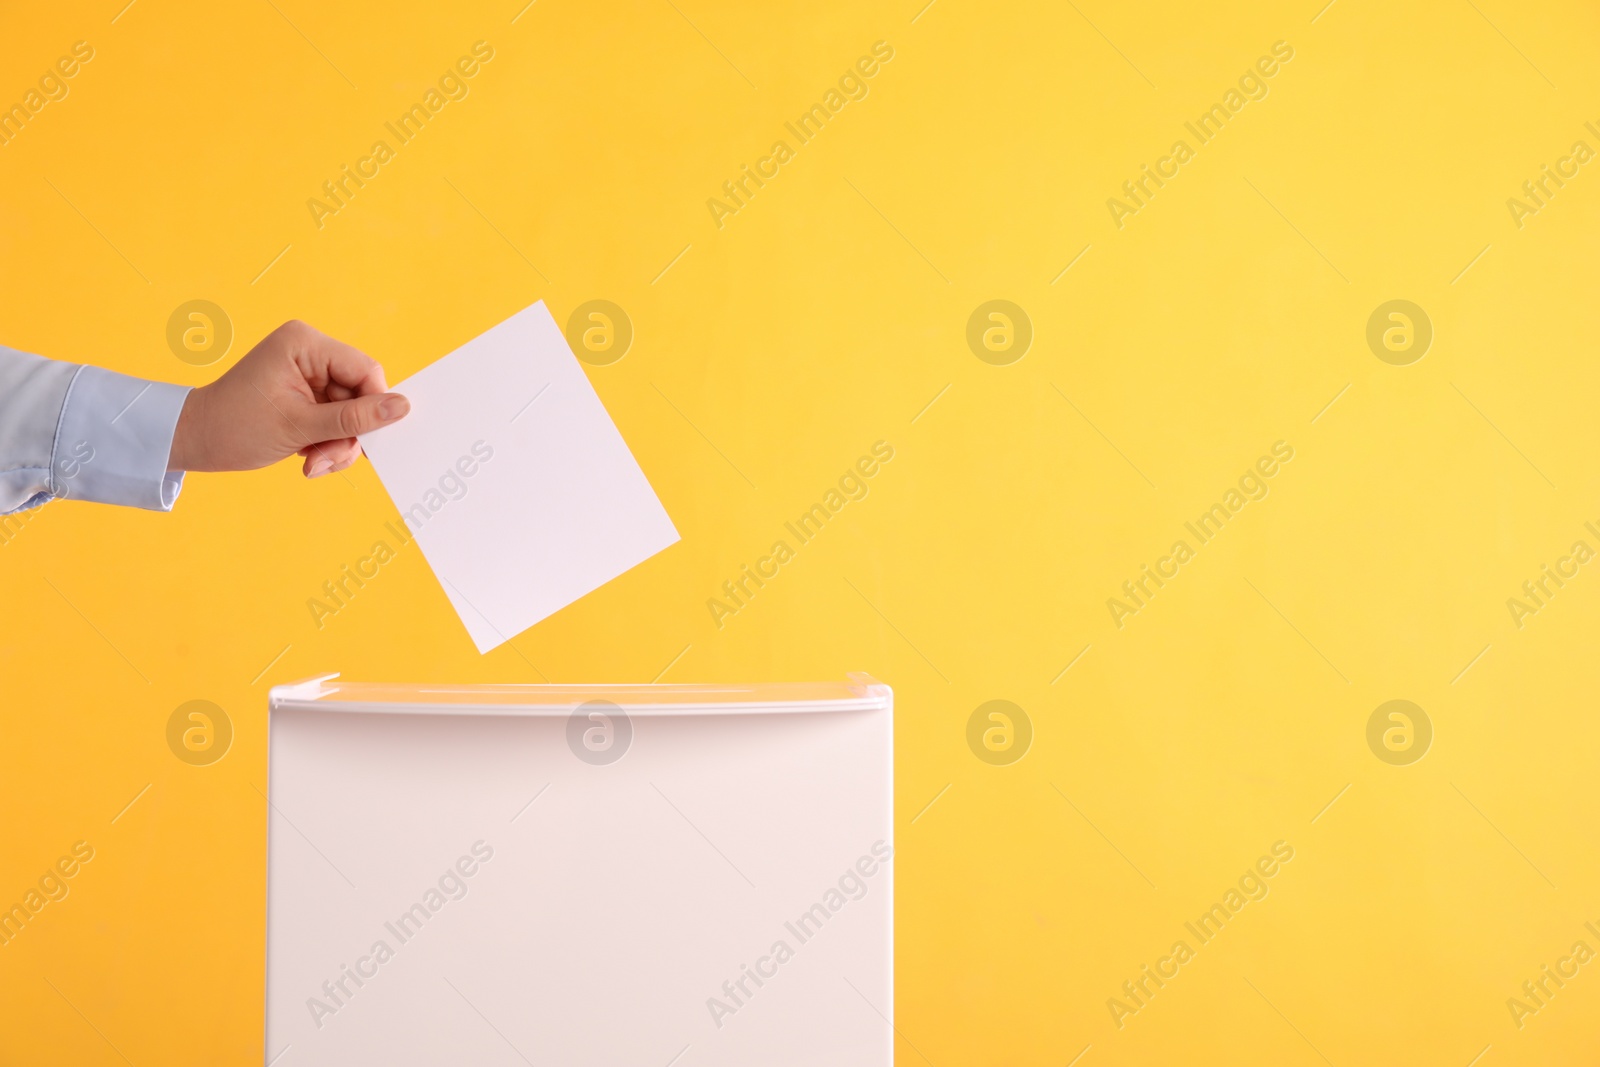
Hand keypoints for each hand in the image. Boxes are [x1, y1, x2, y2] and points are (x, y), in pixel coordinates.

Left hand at [167, 320, 409, 476]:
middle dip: (348, 434)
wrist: (194, 441)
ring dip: (338, 444)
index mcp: (305, 343)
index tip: (367, 442)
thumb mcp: (300, 426)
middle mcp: (309, 351)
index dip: (374, 407)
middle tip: (327, 461)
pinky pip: (336, 418)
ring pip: (351, 412)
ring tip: (313, 464)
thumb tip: (402, 408)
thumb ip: (355, 418)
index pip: (365, 370)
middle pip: (360, 394)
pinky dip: (328, 443)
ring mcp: (308, 373)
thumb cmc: (234, 427)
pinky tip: (308, 457)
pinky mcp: (306, 393)